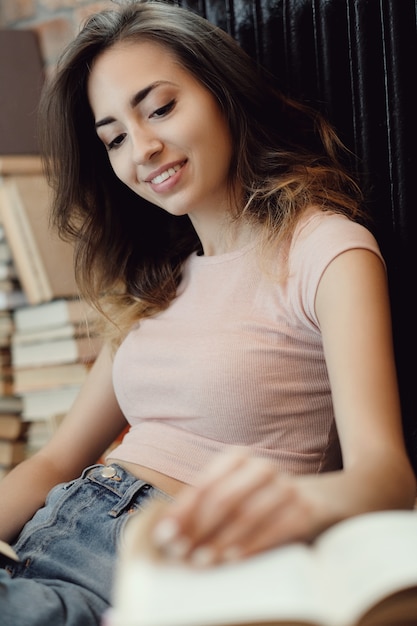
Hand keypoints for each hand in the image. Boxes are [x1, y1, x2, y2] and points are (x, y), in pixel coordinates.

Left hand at [151, 448, 315, 565]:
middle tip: (180, 552)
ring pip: (248, 513)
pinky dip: (253, 543)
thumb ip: (208, 508)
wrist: (332, 497)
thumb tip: (169, 531)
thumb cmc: (270, 501)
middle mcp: (263, 468)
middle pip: (223, 498)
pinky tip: (236, 558)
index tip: (165, 534)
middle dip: (198, 528)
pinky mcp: (307, 508)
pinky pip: (277, 527)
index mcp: (240, 459)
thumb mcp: (239, 496)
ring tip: (202, 560)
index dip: (183, 511)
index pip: (205, 485)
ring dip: (222, 539)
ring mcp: (287, 487)